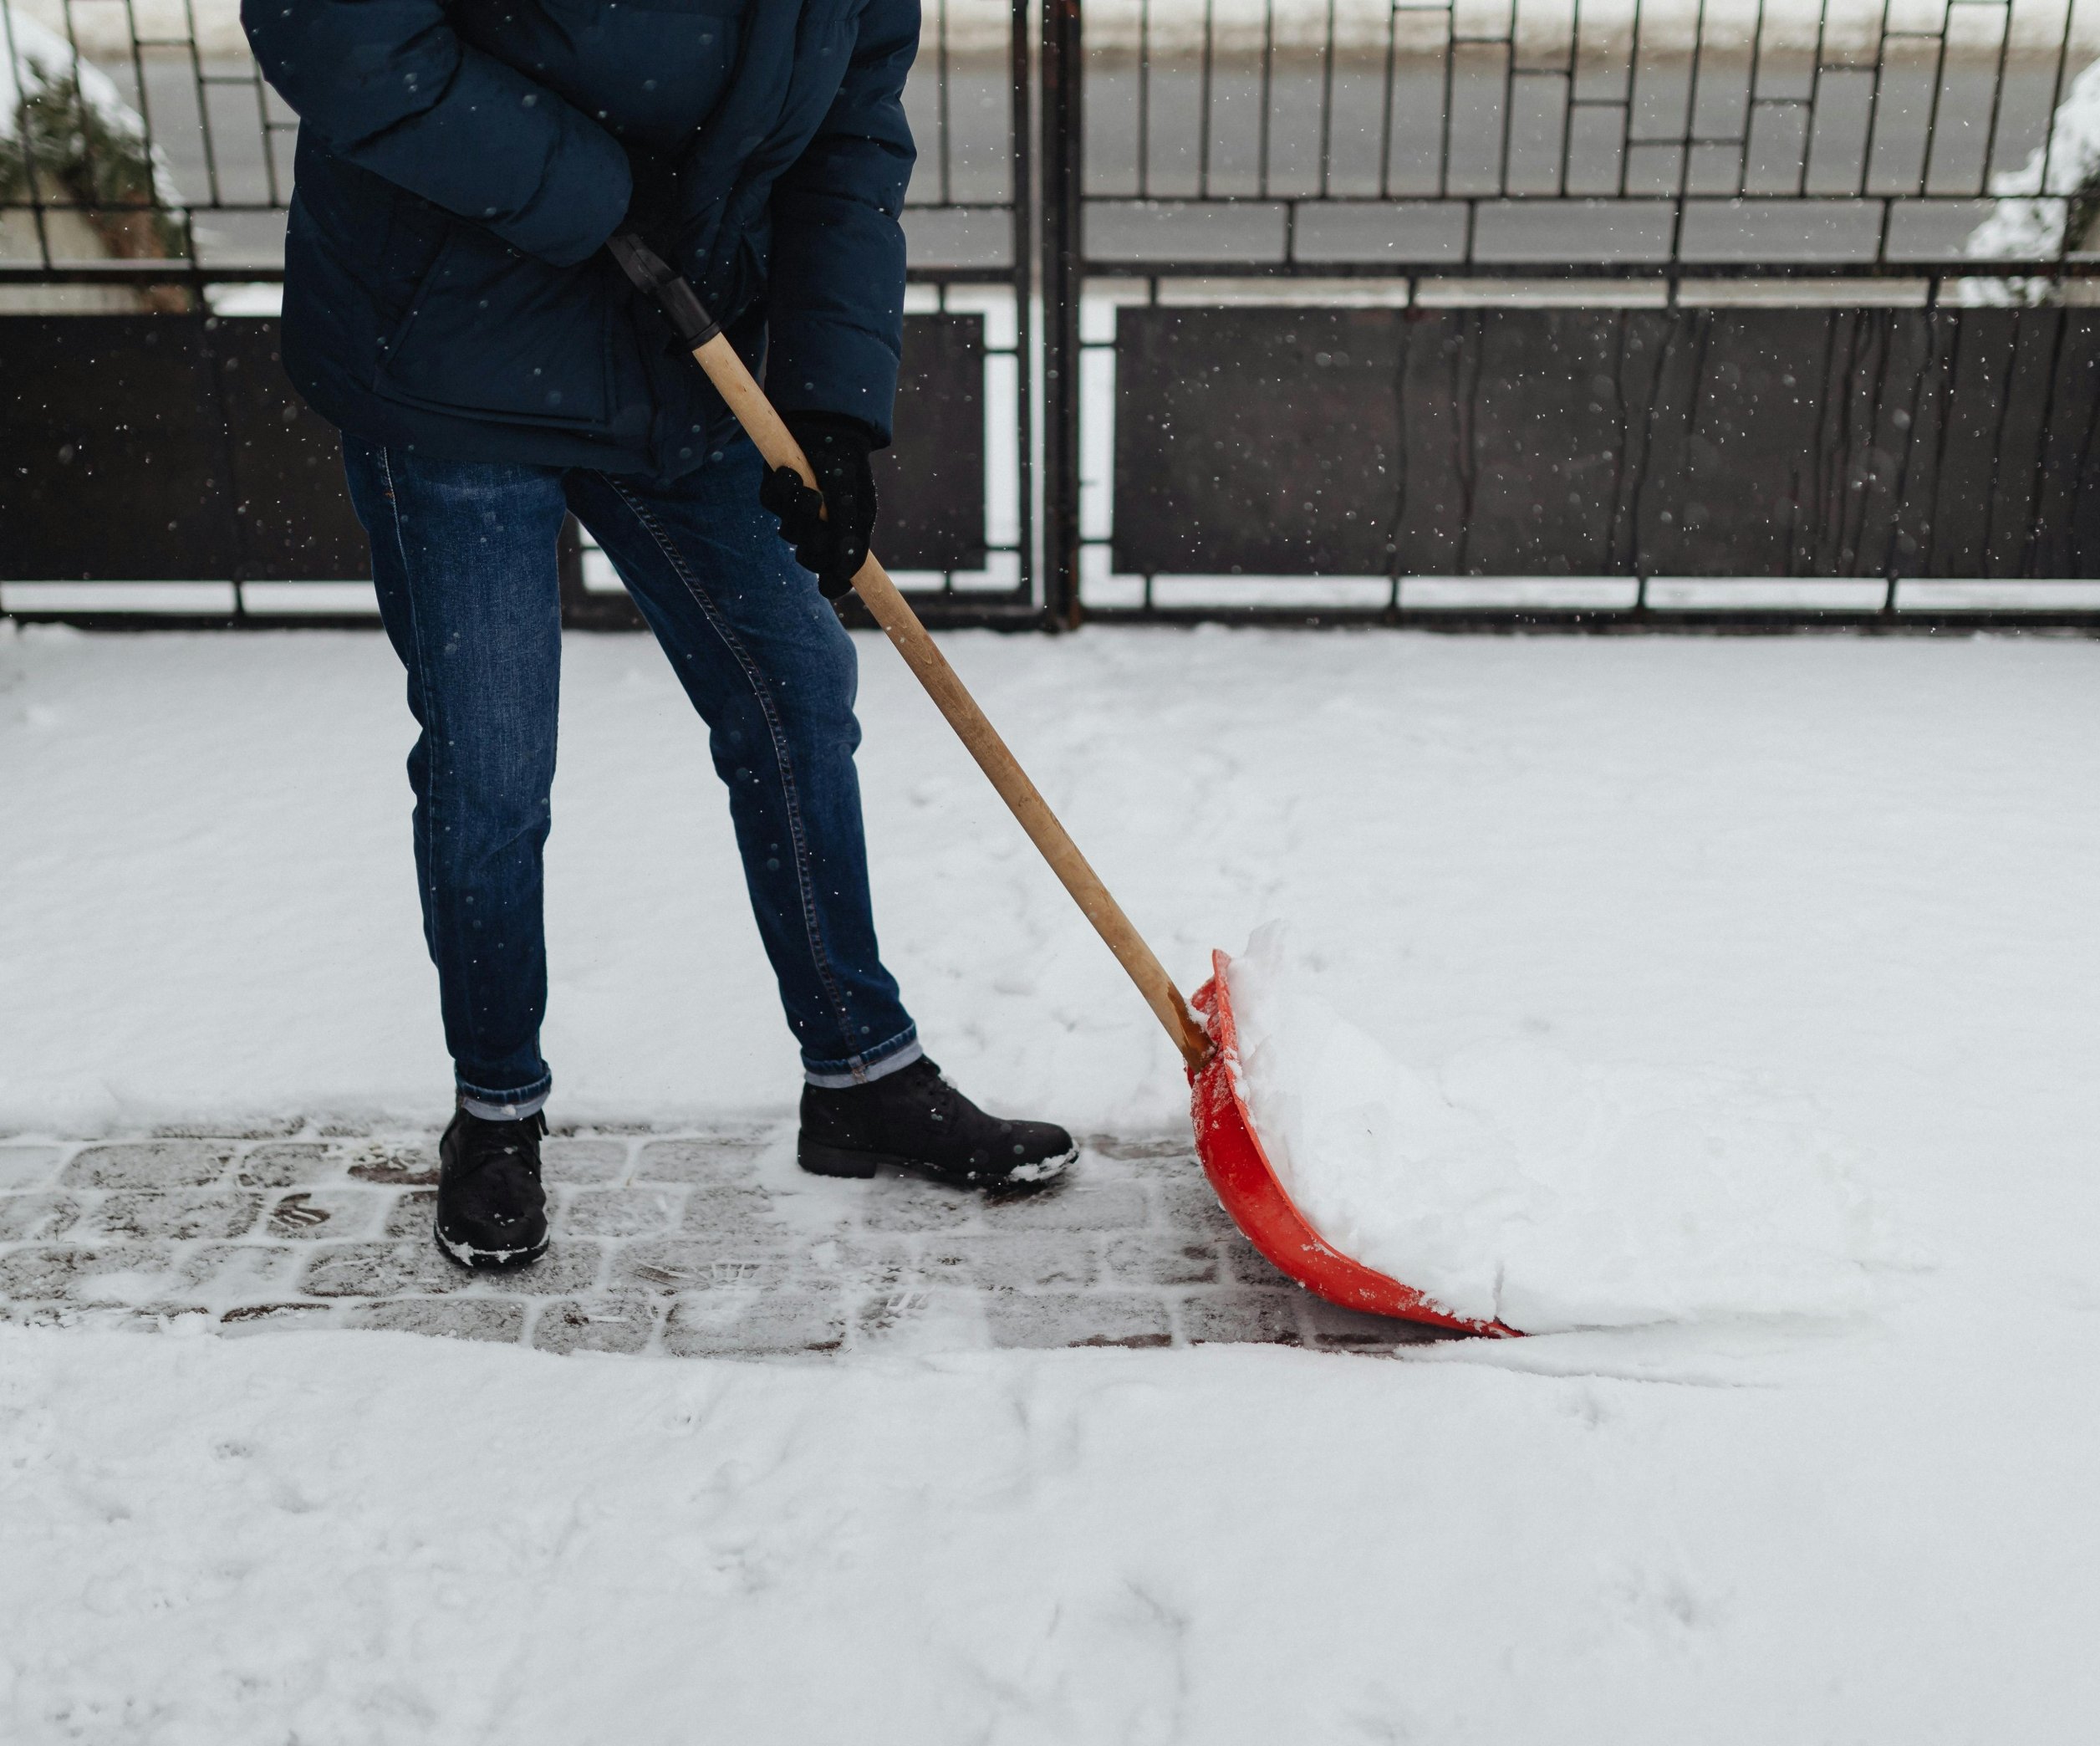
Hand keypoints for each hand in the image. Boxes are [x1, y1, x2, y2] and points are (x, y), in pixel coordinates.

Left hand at [759, 413, 878, 599]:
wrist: (827, 423)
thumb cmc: (848, 465)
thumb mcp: (857, 501)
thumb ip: (851, 535)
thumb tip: (847, 570)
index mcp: (842, 536)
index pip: (836, 573)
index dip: (833, 584)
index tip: (830, 587)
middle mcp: (817, 528)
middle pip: (809, 558)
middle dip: (814, 544)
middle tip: (822, 527)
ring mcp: (794, 511)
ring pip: (789, 532)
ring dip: (799, 514)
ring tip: (811, 492)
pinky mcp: (774, 491)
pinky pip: (771, 501)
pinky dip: (781, 489)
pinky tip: (790, 473)